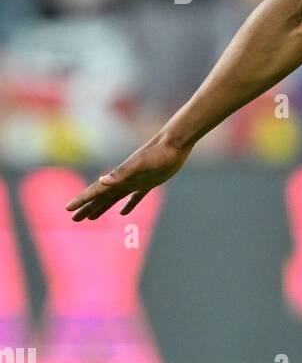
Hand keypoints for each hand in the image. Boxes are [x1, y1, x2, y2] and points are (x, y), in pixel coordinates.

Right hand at [66, 132, 191, 221]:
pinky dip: (128, 205)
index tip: (67, 208)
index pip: (96, 190)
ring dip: (102, 207)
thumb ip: (121, 173)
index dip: (82, 200)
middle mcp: (124, 180)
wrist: (174, 144)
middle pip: (101, 197)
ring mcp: (135, 181)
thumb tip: (102, 181)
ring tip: (91, 218)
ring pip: (114, 198)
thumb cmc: (158, 153)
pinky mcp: (149, 183)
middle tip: (74, 218)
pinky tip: (123, 213)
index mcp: (119, 176)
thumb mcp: (140, 164)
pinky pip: (134, 197)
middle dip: (87, 207)